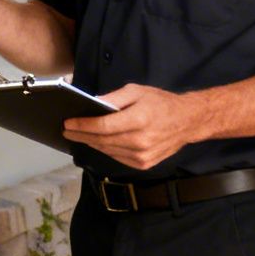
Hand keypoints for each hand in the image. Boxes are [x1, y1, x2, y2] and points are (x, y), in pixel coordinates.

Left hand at [63, 84, 201, 171]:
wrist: (187, 121)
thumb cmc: (161, 103)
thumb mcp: (137, 91)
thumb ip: (113, 98)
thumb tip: (92, 105)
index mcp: (139, 120)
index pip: (103, 126)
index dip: (82, 125)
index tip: (68, 123)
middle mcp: (140, 141)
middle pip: (101, 140)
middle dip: (81, 135)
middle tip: (67, 130)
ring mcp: (142, 156)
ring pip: (107, 151)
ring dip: (91, 143)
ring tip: (79, 136)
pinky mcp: (143, 164)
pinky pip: (117, 157)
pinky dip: (106, 150)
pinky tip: (97, 142)